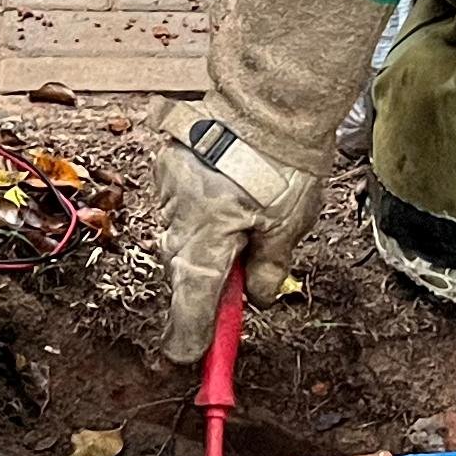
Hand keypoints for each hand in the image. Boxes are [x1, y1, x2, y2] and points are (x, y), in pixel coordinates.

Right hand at [143, 0, 400, 360]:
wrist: (264, 95)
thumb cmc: (281, 164)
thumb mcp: (289, 227)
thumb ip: (269, 270)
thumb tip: (258, 295)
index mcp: (203, 252)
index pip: (187, 319)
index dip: (193, 344)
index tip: (195, 360)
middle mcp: (175, 227)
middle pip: (186, 274)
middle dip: (211, 282)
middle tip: (246, 275)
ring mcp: (166, 193)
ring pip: (184, 234)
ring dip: (209, 239)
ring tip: (249, 214)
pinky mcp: (167, 164)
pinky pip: (182, 200)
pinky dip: (203, 204)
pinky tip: (231, 187)